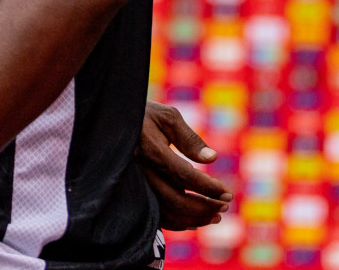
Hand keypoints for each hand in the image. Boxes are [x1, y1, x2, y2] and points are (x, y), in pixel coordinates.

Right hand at [135, 101, 232, 230]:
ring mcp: (134, 185)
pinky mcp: (133, 194)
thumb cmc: (144, 115)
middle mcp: (139, 171)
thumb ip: (189, 138)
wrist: (111, 122)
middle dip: (204, 206)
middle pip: (174, 200)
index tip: (228, 193)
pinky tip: (195, 219)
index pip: (183, 175)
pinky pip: (156, 215)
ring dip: (194, 218)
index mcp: (149, 149)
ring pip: (165, 212)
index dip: (208, 187)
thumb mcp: (167, 116)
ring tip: (216, 216)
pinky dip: (178, 222)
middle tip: (225, 205)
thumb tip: (211, 158)